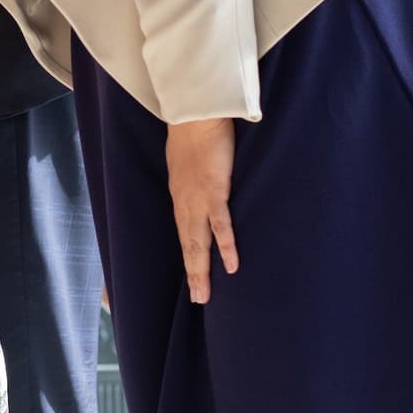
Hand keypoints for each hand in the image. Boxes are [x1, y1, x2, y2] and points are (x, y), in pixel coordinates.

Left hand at [165, 118, 238, 303]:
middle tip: (199, 298)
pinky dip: (226, 245)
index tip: (192, 275)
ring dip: (201, 270)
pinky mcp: (214, 191)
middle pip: (189, 244)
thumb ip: (195, 175)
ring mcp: (198, 199)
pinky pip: (220, 224)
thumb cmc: (195, 131)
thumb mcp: (190, 159)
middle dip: (193, 272)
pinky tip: (231, 265)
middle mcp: (185, 202)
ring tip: (204, 294)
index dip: (188, 254)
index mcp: (180, 194)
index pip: (184, 231)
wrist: (195, 114)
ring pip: (198, 242)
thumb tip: (202, 180)